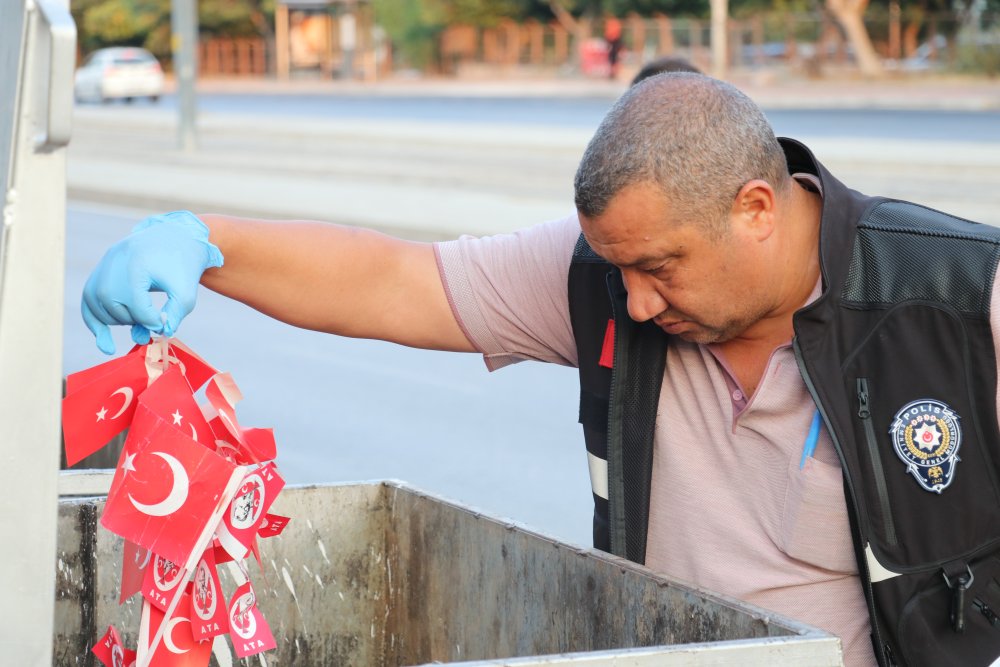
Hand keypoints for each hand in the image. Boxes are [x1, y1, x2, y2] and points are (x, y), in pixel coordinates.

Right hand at [82, 210, 223, 353]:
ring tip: (140, 315)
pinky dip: (95, 324)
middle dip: (137, 320)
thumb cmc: (182, 266)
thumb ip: (174, 315)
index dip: (154, 321)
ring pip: (100, 310)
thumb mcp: (186, 291)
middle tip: (154, 318)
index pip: (138, 309)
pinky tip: (107, 345)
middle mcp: (112, 266)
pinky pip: (88, 304)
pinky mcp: (99, 272)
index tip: (165, 319)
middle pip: (117, 311)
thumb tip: (160, 332)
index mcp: (135, 266)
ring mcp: (102, 267)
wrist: (173, 238)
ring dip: (120, 320)